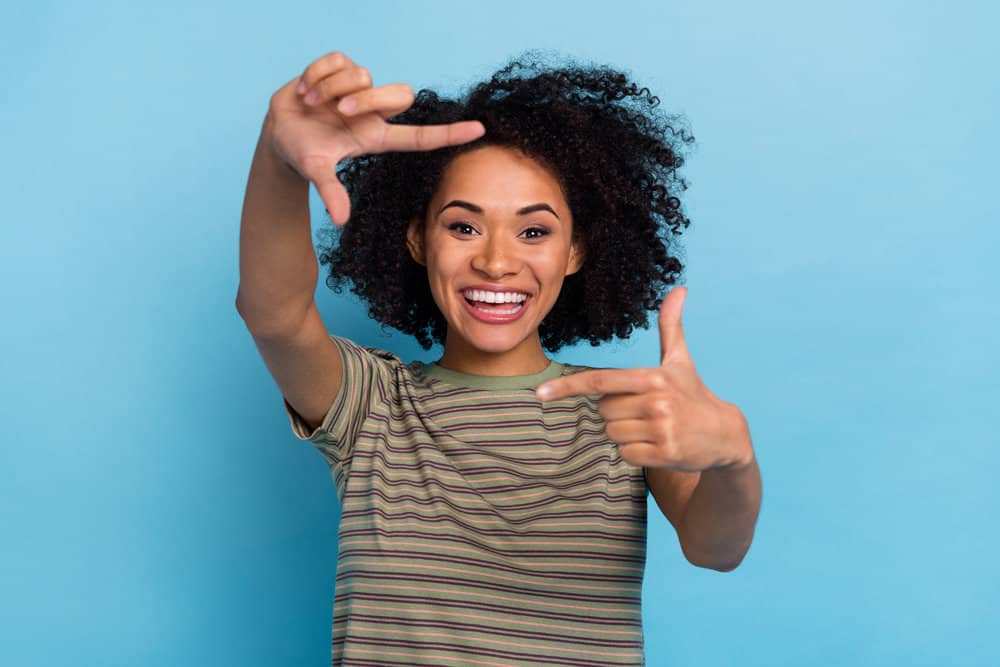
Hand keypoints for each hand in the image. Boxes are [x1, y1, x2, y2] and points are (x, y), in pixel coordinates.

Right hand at [264, 51, 485, 224]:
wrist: (278, 131)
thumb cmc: (304, 153)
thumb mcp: (316, 171)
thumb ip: (331, 191)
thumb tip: (340, 219)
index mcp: (377, 137)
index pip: (421, 137)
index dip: (450, 134)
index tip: (479, 130)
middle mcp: (375, 112)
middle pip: (401, 95)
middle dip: (368, 100)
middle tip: (339, 112)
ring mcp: (360, 88)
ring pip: (364, 76)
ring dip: (332, 90)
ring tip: (311, 104)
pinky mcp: (341, 67)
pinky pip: (338, 60)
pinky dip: (317, 74)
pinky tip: (305, 90)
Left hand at [535, 287, 752, 472]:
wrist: (725, 435)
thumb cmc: (693, 394)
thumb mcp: (680, 360)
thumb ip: (671, 326)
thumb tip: (679, 288)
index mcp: (654, 377)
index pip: (600, 381)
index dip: (567, 387)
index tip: (540, 394)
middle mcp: (656, 401)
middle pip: (603, 410)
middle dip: (616, 412)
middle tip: (644, 411)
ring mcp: (661, 429)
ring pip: (612, 433)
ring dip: (625, 433)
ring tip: (653, 428)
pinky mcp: (665, 454)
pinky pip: (625, 454)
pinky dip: (635, 453)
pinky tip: (657, 445)